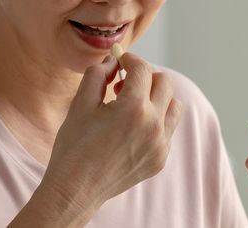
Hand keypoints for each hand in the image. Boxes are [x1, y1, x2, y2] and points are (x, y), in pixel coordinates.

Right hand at [32, 52, 182, 221]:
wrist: (76, 189)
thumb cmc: (74, 145)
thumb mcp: (81, 103)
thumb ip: (98, 74)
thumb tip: (113, 61)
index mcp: (133, 107)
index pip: (142, 68)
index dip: (130, 59)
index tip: (120, 60)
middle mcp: (153, 124)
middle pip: (165, 82)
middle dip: (145, 76)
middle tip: (123, 84)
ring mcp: (160, 144)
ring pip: (173, 106)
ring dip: (156, 98)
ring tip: (132, 105)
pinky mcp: (160, 159)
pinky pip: (167, 129)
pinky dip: (155, 121)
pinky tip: (132, 128)